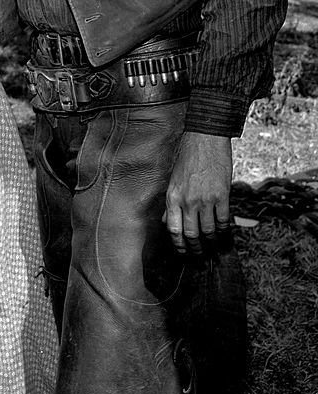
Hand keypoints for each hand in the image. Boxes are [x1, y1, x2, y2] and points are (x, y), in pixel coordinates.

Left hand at [164, 130, 232, 254]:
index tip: (183, 252)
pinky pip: (223, 219)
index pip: (173, 229)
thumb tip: (168, 221)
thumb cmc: (187, 159)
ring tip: (212, 244)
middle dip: (196, 247)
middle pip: (191, 234)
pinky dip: (224, 228)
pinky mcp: (222, 195)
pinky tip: (224, 231)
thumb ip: (172, 202)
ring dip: (211, 240)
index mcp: (173, 197)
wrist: (205, 140)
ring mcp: (205, 199)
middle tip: (200, 253)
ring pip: (208, 230)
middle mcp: (187, 201)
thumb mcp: (173, 180)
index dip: (178, 244)